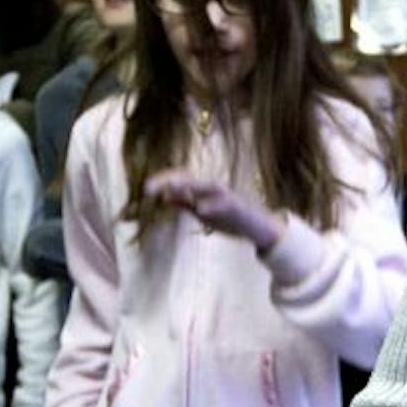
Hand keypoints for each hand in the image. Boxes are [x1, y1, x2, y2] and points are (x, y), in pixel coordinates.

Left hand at [144, 169, 284, 250]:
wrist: (261, 229)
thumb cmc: (232, 219)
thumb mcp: (203, 213)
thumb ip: (185, 204)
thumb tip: (164, 197)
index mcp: (205, 190)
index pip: (181, 179)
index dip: (164, 181)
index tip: (145, 189)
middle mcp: (215, 188)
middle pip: (190, 178)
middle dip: (169, 180)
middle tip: (148, 188)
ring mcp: (228, 195)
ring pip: (207, 185)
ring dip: (189, 185)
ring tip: (171, 187)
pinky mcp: (240, 206)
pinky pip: (226, 203)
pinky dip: (213, 204)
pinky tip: (201, 208)